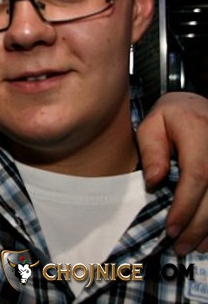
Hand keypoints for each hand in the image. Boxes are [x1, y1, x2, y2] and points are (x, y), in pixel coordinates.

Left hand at [136, 91, 207, 254]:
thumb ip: (151, 150)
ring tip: (193, 246)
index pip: (198, 174)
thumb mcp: (152, 124)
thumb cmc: (171, 116)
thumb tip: (155, 181)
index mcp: (199, 130)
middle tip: (180, 246)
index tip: (171, 228)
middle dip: (198, 224)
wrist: (197, 105)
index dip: (186, 205)